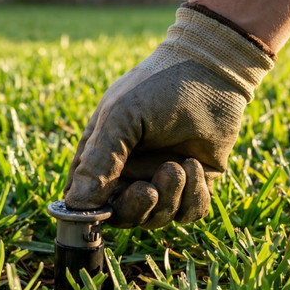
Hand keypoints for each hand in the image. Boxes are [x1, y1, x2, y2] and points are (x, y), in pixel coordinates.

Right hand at [63, 5, 273, 227]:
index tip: (105, 212)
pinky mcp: (194, 184)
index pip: (86, 201)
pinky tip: (194, 166)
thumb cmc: (157, 86)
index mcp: (101, 158)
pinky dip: (193, 197)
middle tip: (148, 190)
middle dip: (136, 209)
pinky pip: (189, 213)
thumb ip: (97, 160)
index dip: (92, 214)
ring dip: (169, 198)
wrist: (212, 71)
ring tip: (178, 167)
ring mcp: (161, 180)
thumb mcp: (120, 118)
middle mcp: (129, 174)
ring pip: (157, 218)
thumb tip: (77, 204)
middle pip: (123, 217)